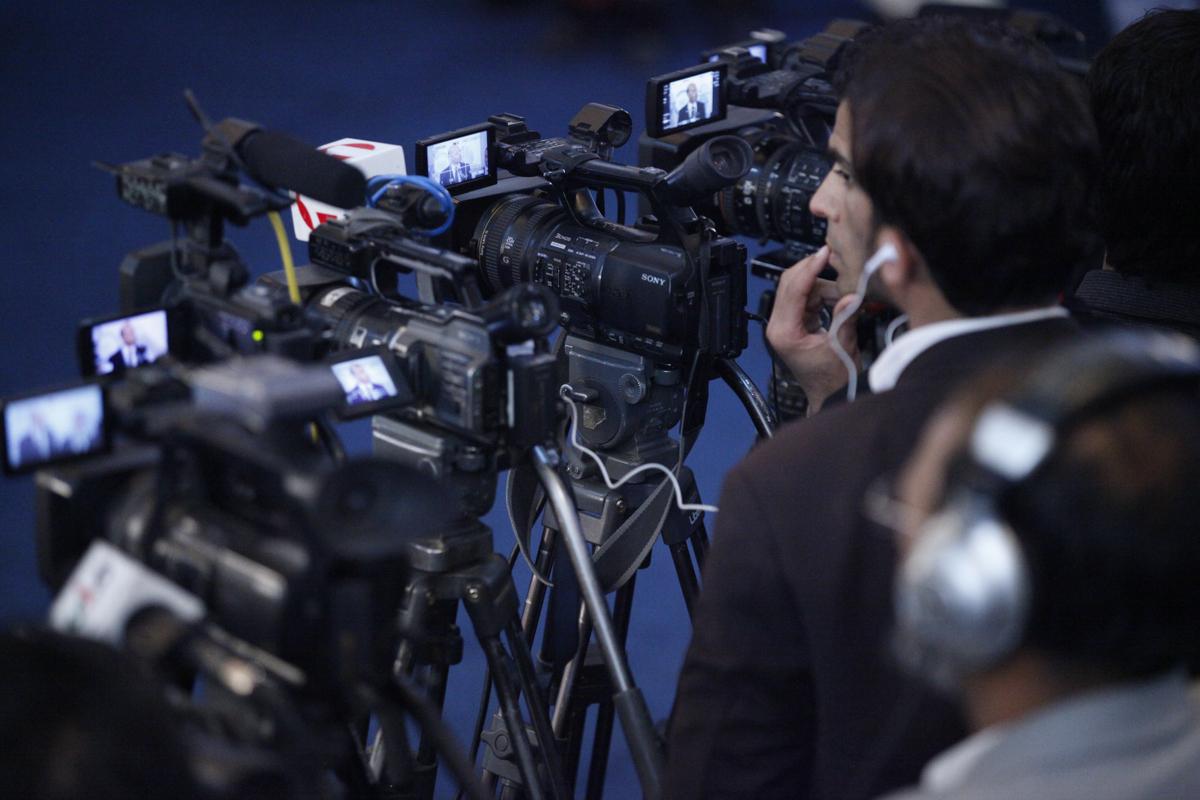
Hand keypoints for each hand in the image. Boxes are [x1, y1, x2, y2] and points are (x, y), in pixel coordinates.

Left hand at [765, 245, 862, 413]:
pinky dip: (824, 294)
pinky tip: (840, 298)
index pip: (793, 289)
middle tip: (836, 260)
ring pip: (801, 288)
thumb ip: (845, 318)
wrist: (829, 394)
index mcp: (783, 332)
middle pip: (791, 283)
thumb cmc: (832, 379)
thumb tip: (852, 295)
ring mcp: (786, 323)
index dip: (810, 268)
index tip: (824, 253)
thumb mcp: (842, 347)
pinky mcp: (796, 322)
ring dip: (824, 286)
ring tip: (847, 294)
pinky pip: (808, 298)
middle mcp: (779, 325)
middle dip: (814, 271)